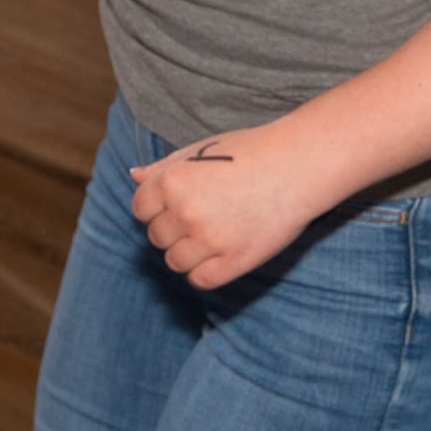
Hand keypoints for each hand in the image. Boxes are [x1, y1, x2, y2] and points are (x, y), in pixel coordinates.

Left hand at [125, 127, 332, 289]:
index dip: (156, 208)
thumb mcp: (199, 151)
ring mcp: (210, 239)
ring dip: (186, 252)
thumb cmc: (248, 152)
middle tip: (201, 217)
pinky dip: (202, 272)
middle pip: (157, 237)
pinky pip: (200, 279)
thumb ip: (164, 168)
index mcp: (172, 182)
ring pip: (174, 261)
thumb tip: (133, 176)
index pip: (140, 209)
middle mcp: (186, 212)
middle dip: (172, 229)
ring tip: (210, 236)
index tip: (176, 205)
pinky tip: (217, 256)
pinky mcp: (235, 261)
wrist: (297, 165)